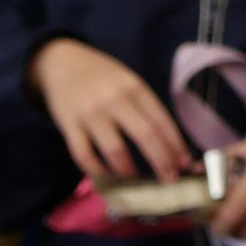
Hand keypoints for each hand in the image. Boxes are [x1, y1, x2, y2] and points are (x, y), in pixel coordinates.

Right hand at [28, 38, 187, 183]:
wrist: (60, 63)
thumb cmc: (100, 77)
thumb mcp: (127, 82)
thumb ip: (143, 107)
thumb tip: (166, 144)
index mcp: (134, 87)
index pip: (161, 120)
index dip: (176, 145)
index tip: (185, 164)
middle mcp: (114, 99)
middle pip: (145, 135)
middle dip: (161, 161)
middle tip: (169, 180)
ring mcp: (90, 114)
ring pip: (114, 149)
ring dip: (129, 171)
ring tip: (137, 181)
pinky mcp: (69, 126)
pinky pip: (84, 155)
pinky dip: (97, 170)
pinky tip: (107, 176)